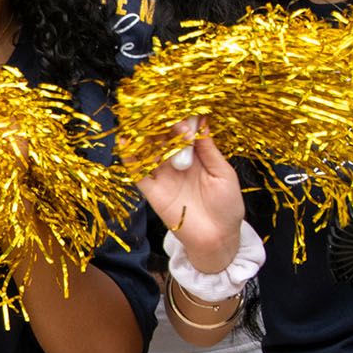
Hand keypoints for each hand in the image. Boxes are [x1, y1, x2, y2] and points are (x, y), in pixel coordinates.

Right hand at [135, 119, 245, 274]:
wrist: (218, 239)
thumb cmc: (227, 206)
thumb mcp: (223, 174)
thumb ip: (208, 149)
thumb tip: (202, 120)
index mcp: (195, 156)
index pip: (183, 132)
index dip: (182, 121)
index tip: (184, 114)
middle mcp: (176, 162)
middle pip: (163, 137)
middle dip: (161, 124)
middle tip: (163, 114)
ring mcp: (162, 175)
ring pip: (147, 150)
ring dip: (143, 134)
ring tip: (140, 118)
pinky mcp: (151, 190)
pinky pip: (136, 171)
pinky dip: (128, 155)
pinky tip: (125, 139)